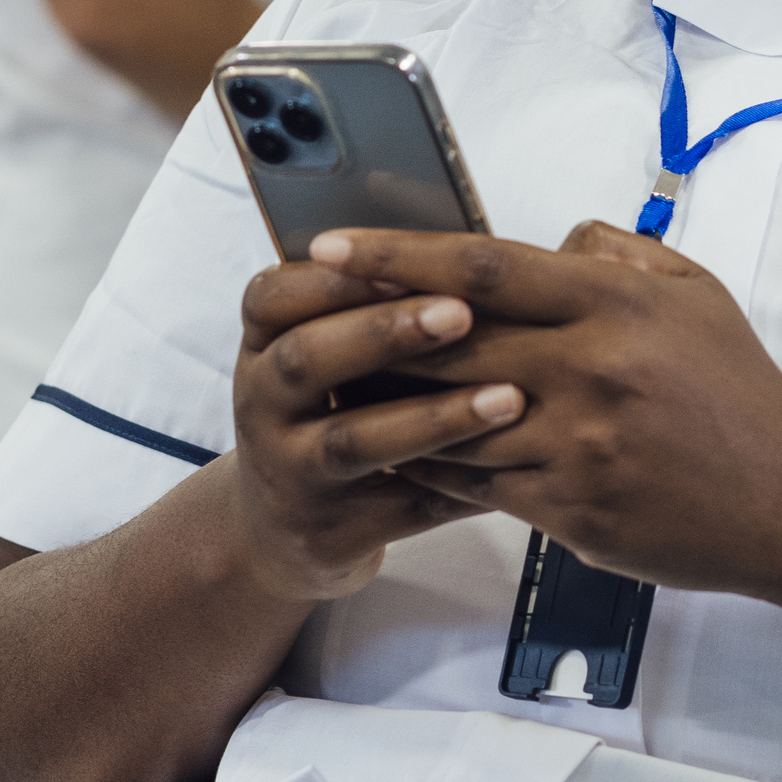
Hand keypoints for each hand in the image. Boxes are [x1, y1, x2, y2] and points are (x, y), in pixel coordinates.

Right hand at [223, 256, 525, 598]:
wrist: (283, 530)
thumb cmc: (331, 413)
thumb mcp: (328, 357)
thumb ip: (380, 304)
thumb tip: (489, 248)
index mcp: (266, 347)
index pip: (274, 298)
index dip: (334, 278)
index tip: (403, 264)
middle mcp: (264, 406)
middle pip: (308, 360)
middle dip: (382, 331)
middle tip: (460, 313)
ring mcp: (292, 474)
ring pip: (353, 441)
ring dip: (433, 418)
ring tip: (509, 397)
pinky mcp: (329, 533)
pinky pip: (400, 509)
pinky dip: (458, 489)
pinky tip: (516, 469)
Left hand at [304, 221, 781, 598]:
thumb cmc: (743, 397)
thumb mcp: (698, 299)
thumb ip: (623, 258)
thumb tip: (557, 240)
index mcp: (616, 304)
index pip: (484, 264)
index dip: (400, 253)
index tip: (334, 245)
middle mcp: (589, 367)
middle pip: (448, 336)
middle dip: (367, 322)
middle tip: (303, 309)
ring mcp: (576, 442)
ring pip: (448, 416)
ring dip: (387, 401)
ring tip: (333, 384)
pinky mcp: (569, 507)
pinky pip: (474, 482)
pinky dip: (431, 464)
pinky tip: (400, 451)